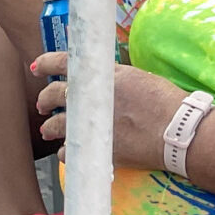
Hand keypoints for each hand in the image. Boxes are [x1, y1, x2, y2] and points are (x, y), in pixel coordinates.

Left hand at [32, 57, 189, 170]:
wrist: (177, 130)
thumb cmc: (164, 101)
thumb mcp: (137, 78)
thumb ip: (113, 79)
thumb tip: (101, 81)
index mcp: (103, 76)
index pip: (65, 63)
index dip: (47, 63)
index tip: (37, 66)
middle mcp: (93, 98)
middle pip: (56, 95)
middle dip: (45, 99)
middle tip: (42, 104)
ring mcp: (93, 125)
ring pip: (58, 125)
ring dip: (50, 127)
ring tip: (47, 130)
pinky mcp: (99, 149)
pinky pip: (71, 152)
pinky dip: (66, 151)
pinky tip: (66, 152)